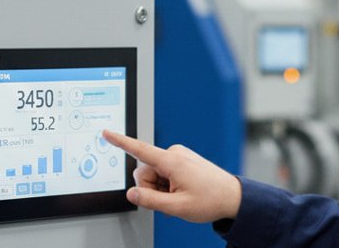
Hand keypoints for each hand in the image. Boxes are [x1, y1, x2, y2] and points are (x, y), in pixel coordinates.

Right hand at [102, 130, 241, 222]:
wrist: (232, 197)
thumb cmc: (210, 200)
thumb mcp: (177, 207)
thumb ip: (150, 200)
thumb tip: (131, 193)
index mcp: (173, 161)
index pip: (140, 150)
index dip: (121, 142)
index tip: (106, 133)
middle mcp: (175, 154)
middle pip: (145, 171)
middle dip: (151, 187)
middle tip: (171, 198)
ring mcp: (179, 156)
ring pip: (153, 173)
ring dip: (160, 187)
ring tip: (180, 194)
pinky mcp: (182, 160)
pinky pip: (164, 172)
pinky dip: (167, 184)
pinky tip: (182, 190)